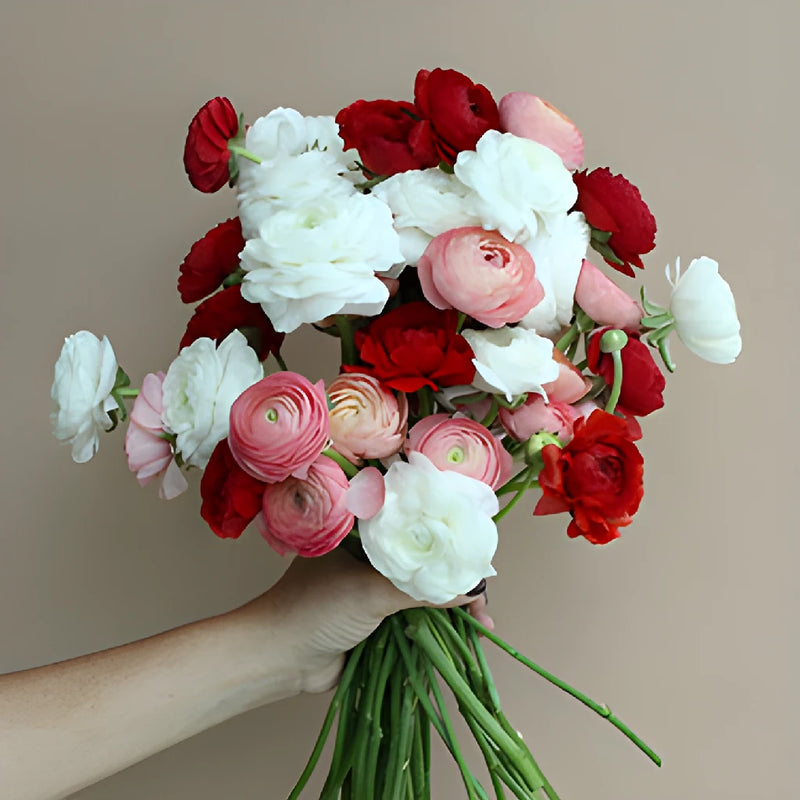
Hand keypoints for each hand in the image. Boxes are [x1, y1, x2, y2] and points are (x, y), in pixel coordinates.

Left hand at [233, 548, 491, 692]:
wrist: (280, 659)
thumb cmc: (314, 609)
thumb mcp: (370, 590)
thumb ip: (420, 587)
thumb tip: (470, 586)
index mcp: (365, 534)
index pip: (417, 525)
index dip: (450, 537)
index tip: (478, 552)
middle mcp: (374, 556)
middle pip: (427, 561)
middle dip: (458, 578)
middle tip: (484, 596)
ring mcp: (377, 588)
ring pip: (426, 591)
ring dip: (454, 607)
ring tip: (482, 623)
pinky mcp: (380, 619)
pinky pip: (417, 618)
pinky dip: (440, 626)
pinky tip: (464, 636)